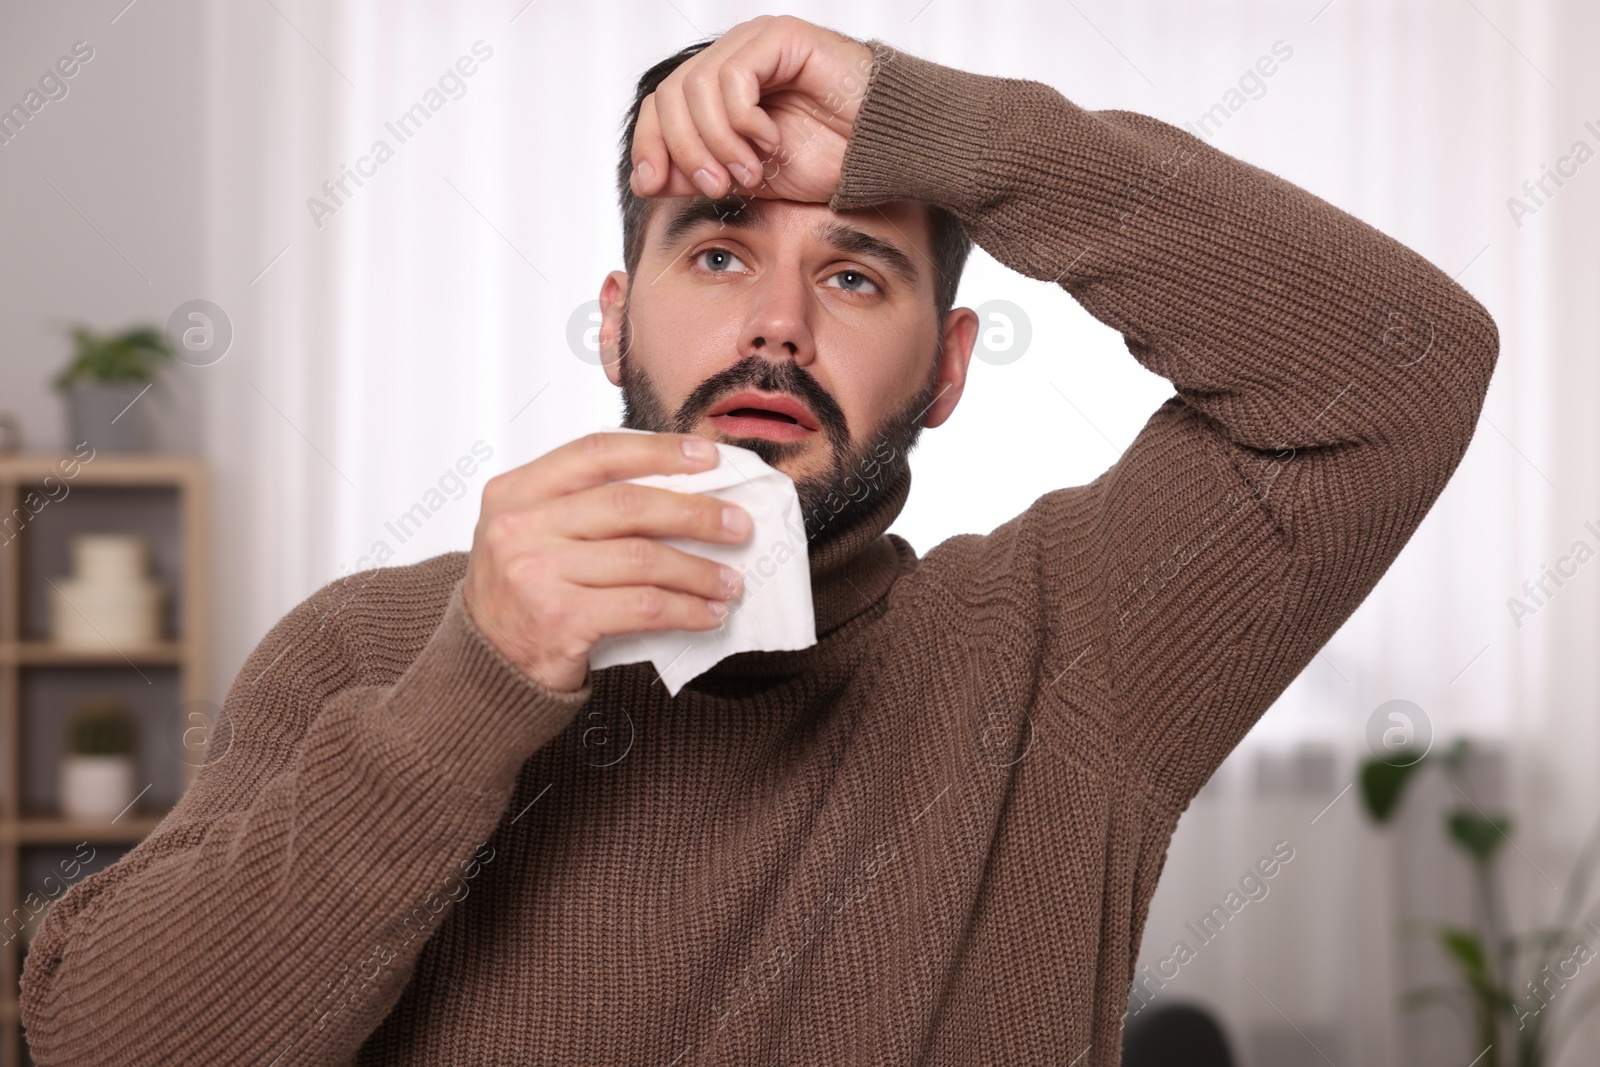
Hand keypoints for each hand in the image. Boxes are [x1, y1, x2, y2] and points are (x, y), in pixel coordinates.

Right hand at [462, 432, 751, 692]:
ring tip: (731, 581)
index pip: (597, 453)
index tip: (708, 456)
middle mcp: (519, 526)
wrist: (482, 667)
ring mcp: (535, 573)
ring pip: (644, 559)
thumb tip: (683, 489)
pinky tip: (708, 614)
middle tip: (738, 526)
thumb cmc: (521, 594)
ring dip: (699, 571)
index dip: (659, 450)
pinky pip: (644, 607)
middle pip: (629, 505)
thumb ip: (585, 505)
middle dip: (696, 514)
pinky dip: (687, 610)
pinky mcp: (559, 619)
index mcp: (515, 490)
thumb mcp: (533, 532)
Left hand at [628, 14, 875, 203]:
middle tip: (715, 187)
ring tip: (750, 171)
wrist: (882, 151)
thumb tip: (647, 179)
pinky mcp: (778, 38)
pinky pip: (733, 79)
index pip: (659, 107)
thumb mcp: (747, 178)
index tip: (652, 186)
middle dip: (684, 150)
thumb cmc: (829, 158)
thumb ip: (698, 174)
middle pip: (670, 97)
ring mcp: (753, 43)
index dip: (648, 146)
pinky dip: (743, 121)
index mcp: (717, 89)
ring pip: (696, 89)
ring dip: (717, 142)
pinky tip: (769, 142)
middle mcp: (730, 58)